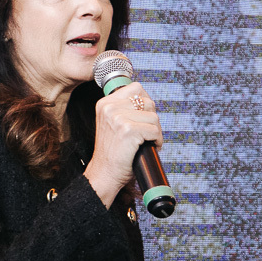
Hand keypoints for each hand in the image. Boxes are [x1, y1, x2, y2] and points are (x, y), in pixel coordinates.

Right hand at [83, 82, 162, 207]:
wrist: (104, 173)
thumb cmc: (112, 151)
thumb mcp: (112, 123)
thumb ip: (124, 109)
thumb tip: (148, 101)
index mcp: (105, 103)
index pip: (136, 88)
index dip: (145, 102)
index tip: (143, 117)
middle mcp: (110, 107)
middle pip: (148, 102)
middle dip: (151, 119)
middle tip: (146, 133)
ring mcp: (118, 118)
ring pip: (153, 117)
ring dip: (155, 131)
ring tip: (147, 141)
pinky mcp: (128, 130)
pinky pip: (154, 130)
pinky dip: (157, 140)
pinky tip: (149, 147)